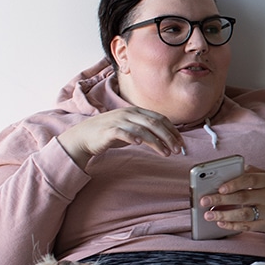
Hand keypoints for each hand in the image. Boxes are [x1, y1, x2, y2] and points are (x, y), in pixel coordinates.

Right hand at [58, 107, 182, 169]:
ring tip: (165, 153)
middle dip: (168, 137)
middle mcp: (128, 113)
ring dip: (156, 142)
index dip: (172, 130)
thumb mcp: (131, 128)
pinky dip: (132, 137)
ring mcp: (118, 121)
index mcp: (136, 111)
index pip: (160, 118)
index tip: (181, 142)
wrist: (83, 136)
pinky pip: (122, 132)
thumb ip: (146, 130)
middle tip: (177, 149)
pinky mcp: (108, 131)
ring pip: (142, 129)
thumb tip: (166, 138)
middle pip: (154, 123)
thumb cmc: (109, 133)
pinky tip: (140, 144)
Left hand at [200, 166, 264, 235]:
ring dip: (224, 215)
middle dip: (221, 200)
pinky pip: (247, 226)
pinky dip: (232, 225)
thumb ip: (251, 172)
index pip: (250, 180)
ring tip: (208, 215)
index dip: (234, 184)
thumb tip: (232, 168)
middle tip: (204, 201)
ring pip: (244, 214)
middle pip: (243, 198)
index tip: (219, 188)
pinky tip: (221, 223)